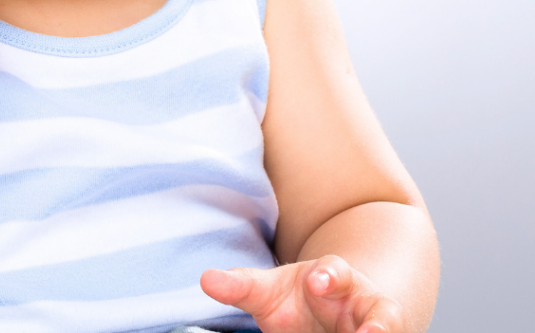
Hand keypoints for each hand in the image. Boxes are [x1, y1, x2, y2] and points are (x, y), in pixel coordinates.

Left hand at [201, 255, 404, 332]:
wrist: (327, 316)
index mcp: (333, 278)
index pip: (336, 270)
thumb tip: (206, 280)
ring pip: (391, 331)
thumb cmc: (298, 300)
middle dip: (376, 323)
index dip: (328, 275)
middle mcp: (364, 304)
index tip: (315, 282)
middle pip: (381, 310)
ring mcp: (376, 328)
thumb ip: (242, 286)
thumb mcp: (269, 292)